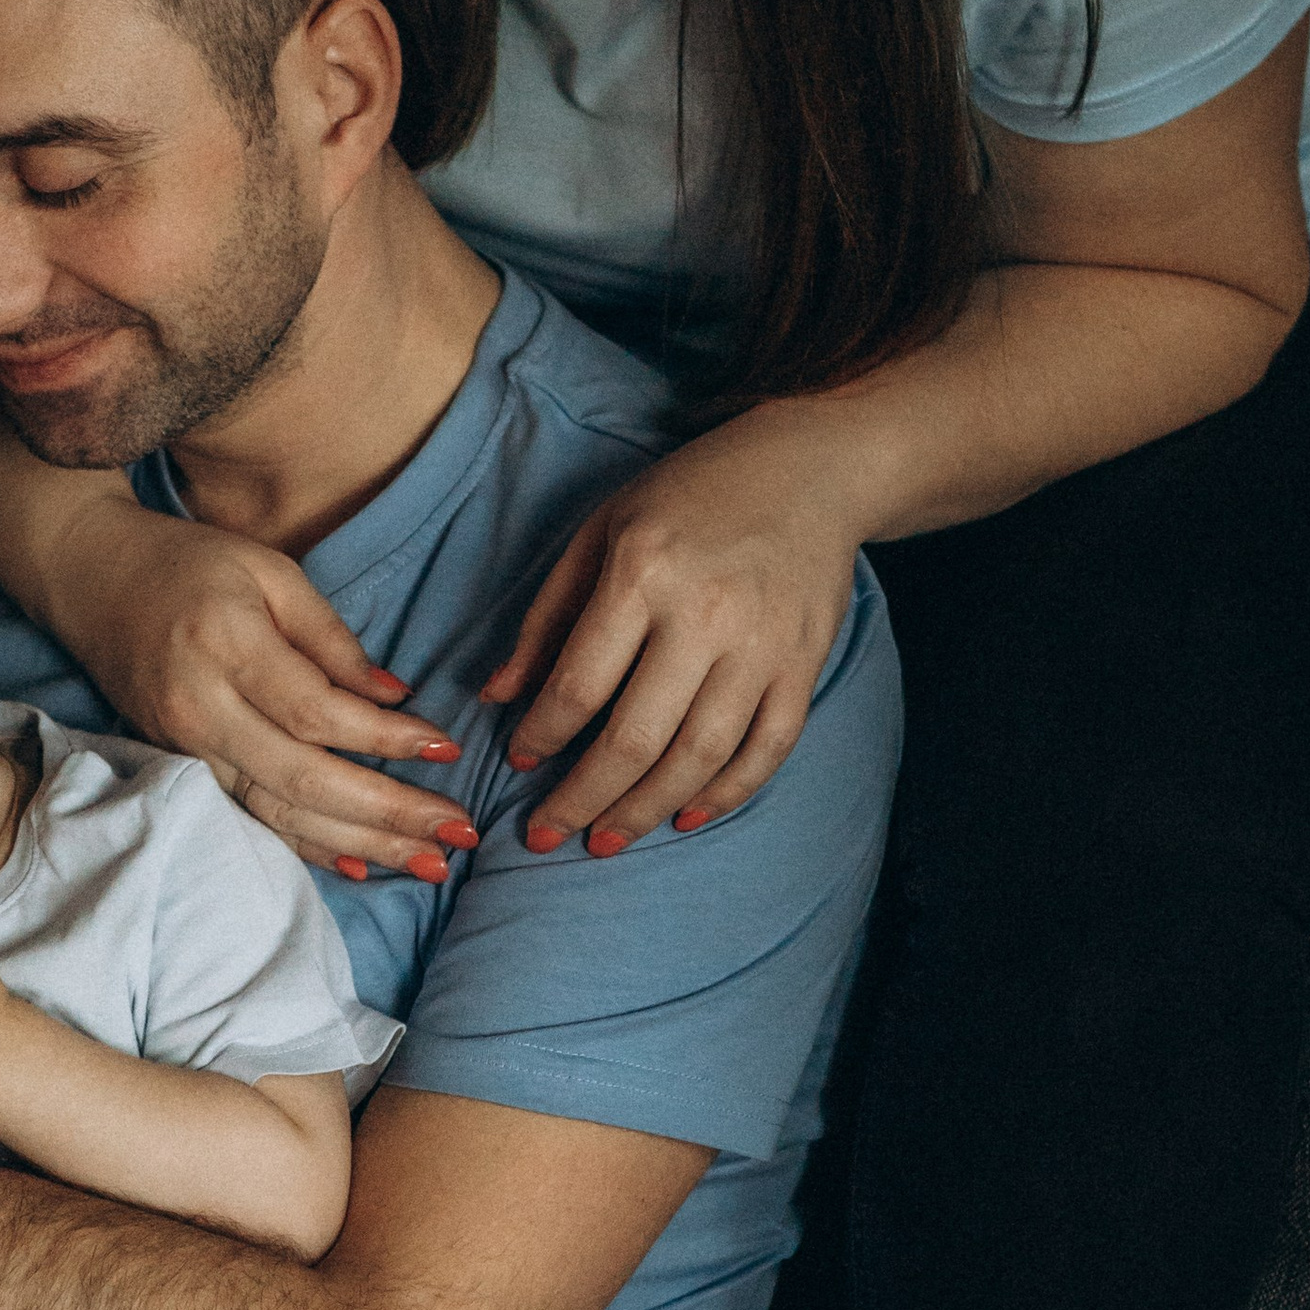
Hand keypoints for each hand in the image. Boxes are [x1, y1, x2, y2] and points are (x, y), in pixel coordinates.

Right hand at [43, 495, 478, 881]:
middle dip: (387, 812)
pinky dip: (304, 845)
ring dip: (358, 843)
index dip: (385, 739)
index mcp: (226, 645)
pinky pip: (248, 817)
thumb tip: (393, 696)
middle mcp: (199, 707)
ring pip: (277, 811)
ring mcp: (183, 746)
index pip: (316, 712)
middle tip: (458, 834)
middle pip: (303, 777)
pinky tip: (358, 865)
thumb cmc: (189, 563)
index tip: (446, 748)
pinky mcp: (177, 767)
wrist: (88, 577)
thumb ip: (330, 637)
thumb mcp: (269, 572)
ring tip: (428, 864)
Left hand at [483, 409, 865, 851]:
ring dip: (646, 811)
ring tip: (605, 840)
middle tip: (545, 835)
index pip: (579, 684)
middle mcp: (706, 614)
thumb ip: (549, 617)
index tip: (518, 762)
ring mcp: (763, 645)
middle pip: (636, 738)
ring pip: (699, 757)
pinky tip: (685, 816)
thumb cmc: (689, 497)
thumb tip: (498, 697)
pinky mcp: (805, 665)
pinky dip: (726, 794)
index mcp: (643, 572)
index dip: (541, 736)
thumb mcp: (602, 531)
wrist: (811, 469)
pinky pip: (766, 750)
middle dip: (582, 799)